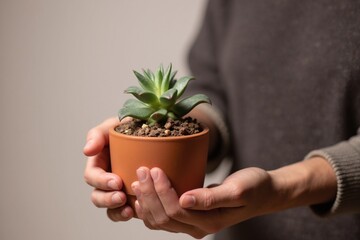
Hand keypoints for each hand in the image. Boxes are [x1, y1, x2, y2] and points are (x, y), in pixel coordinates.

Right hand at [83, 117, 133, 220]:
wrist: (151, 131)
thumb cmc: (128, 127)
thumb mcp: (112, 126)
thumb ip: (98, 134)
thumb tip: (87, 151)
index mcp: (98, 164)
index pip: (92, 177)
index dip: (102, 182)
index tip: (117, 182)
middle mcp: (106, 180)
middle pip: (98, 196)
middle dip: (107, 200)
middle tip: (121, 197)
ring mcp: (118, 190)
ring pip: (110, 208)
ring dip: (116, 211)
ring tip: (129, 210)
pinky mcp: (132, 197)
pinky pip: (124, 212)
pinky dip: (127, 214)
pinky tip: (136, 212)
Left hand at [131, 167, 278, 238]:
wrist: (263, 192)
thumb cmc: (253, 188)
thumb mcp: (236, 190)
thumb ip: (210, 198)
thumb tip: (184, 200)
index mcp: (209, 223)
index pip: (175, 211)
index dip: (161, 192)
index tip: (154, 169)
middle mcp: (198, 228)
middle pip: (163, 217)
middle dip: (149, 194)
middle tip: (142, 169)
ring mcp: (193, 223)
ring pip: (160, 220)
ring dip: (146, 200)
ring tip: (138, 179)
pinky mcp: (191, 215)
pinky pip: (164, 217)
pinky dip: (151, 206)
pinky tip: (144, 194)